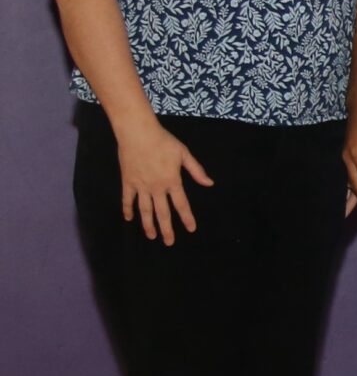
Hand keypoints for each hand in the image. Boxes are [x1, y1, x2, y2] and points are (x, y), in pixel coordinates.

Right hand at [117, 119, 212, 244]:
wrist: (138, 133)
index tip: (190, 229)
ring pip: (144, 210)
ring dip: (148, 224)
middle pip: (162, 213)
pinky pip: (127, 199)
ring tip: (151, 236)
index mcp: (172, 181)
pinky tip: (129, 219)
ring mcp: (140, 186)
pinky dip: (127, 209)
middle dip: (166, 229)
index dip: (186, 218)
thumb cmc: (163, 141)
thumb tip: (209, 183)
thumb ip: (196, 170)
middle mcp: (156, 187)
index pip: (181, 204)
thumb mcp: (184, 154)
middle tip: (169, 242)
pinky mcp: (127, 182)